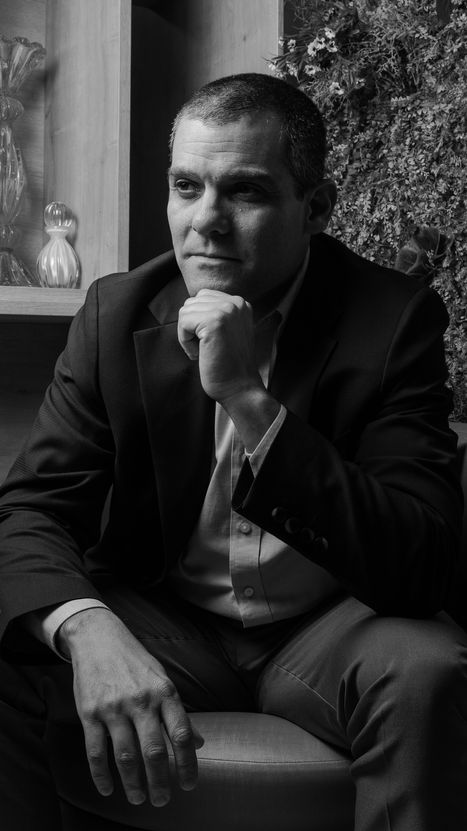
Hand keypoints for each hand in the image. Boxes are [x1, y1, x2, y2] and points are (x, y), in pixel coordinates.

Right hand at [59, 608, 203, 806]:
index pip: (181, 734)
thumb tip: (197, 742)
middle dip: (160, 782)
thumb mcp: (162, 680)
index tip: (189, 785)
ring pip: (126, 756)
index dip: (187, 763)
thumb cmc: (134, 661)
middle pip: (154, 751)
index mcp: (164, 692)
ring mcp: (114, 707)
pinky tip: (108, 788)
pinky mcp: (90, 713)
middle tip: (162, 800)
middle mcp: (141, 701)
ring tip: (139, 798)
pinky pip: (96, 751)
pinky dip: (101, 775)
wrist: (98, 637)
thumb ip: (178, 712)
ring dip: (133, 783)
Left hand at [178, 289, 262, 403]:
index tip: (209, 341)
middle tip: (204, 349)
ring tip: (202, 351)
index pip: (204, 297)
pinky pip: (183, 322)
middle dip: (191, 326)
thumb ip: (216, 314)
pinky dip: (185, 341)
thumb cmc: (229, 365)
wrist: (240, 388)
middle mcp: (236, 303)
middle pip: (193, 302)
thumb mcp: (228, 331)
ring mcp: (226, 310)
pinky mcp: (214, 322)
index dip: (198, 321)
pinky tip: (199, 354)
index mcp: (240, 303)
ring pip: (186, 311)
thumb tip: (189, 306)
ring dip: (187, 334)